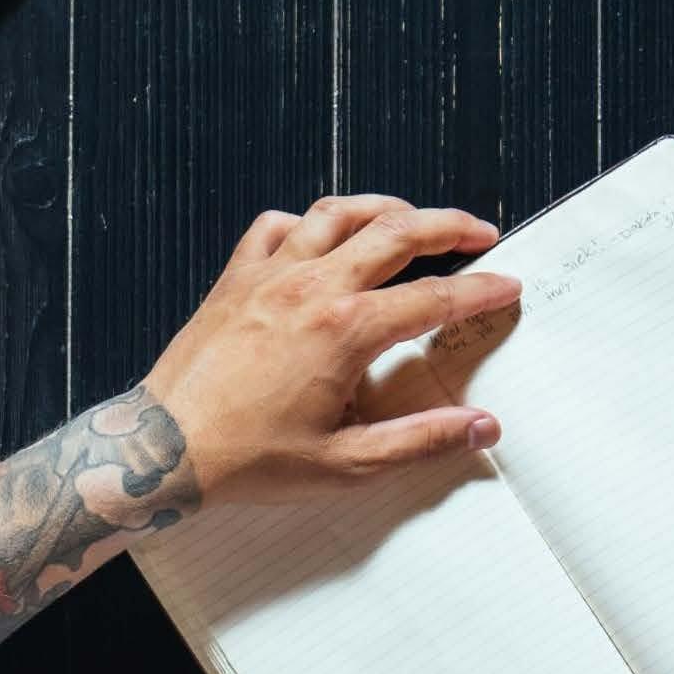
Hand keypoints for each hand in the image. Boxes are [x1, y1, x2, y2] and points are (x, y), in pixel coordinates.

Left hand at [141, 196, 521, 506]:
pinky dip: (309, 222)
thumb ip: (421, 441)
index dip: (480, 290)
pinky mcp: (235, 278)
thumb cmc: (248, 460)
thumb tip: (482, 428)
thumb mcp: (346, 465)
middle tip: (481, 233)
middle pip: (397, 232)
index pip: (435, 298)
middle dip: (449, 226)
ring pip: (339, 212)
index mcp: (346, 330)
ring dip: (384, 208)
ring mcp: (270, 274)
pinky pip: (277, 226)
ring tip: (413, 218)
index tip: (509, 286)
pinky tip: (323, 235)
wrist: (164, 448)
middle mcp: (312, 287)